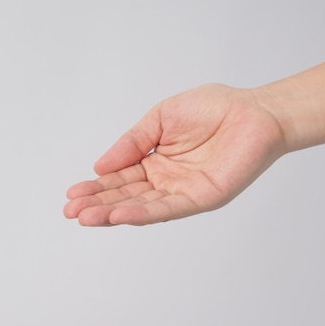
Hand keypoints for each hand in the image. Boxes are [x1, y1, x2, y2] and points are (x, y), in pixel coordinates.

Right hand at [63, 84, 285, 225]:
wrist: (254, 110)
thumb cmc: (213, 108)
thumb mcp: (159, 118)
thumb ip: (131, 142)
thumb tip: (99, 166)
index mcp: (154, 161)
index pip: (119, 177)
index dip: (96, 186)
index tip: (71, 194)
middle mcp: (166, 180)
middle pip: (126, 195)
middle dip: (97, 204)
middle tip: (70, 212)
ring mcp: (182, 191)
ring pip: (142, 206)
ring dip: (113, 213)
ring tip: (86, 217)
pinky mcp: (202, 197)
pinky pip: (169, 208)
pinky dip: (144, 213)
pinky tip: (120, 214)